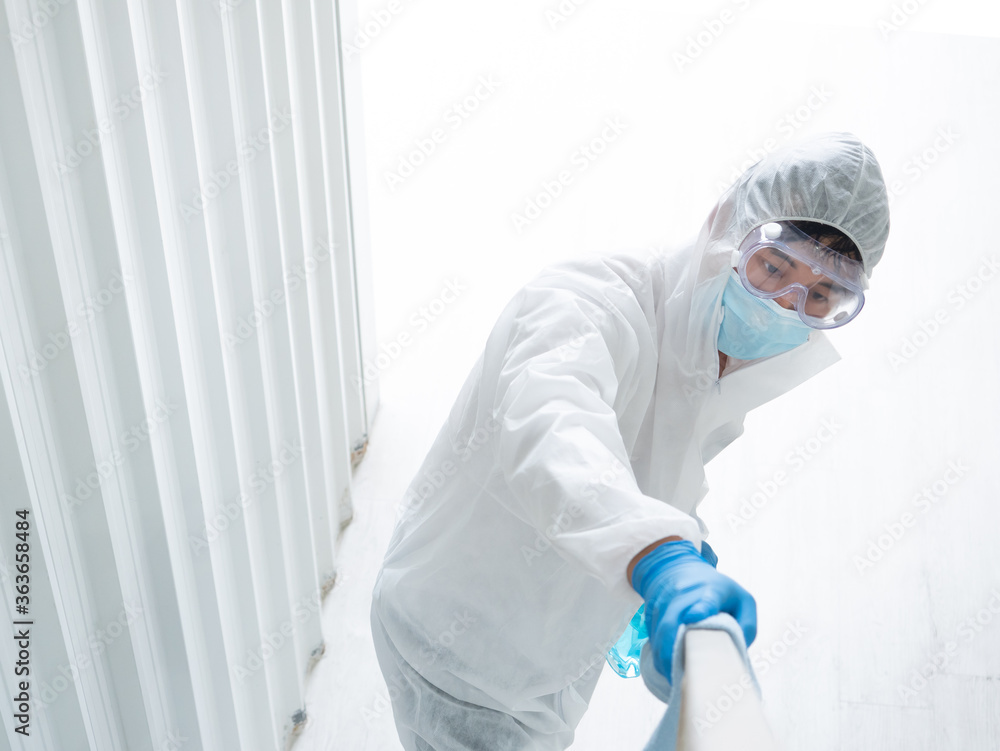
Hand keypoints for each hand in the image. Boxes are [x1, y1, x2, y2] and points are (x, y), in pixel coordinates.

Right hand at [630, 540, 755, 683]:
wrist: (678, 567)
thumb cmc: (716, 591)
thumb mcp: (742, 599)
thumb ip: (748, 625)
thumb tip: (738, 652)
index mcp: (712, 591)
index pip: (706, 599)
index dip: (700, 608)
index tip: (694, 617)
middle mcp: (683, 594)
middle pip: (671, 621)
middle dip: (672, 650)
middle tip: (681, 677)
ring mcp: (663, 601)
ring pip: (658, 632)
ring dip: (662, 657)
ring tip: (672, 680)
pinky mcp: (650, 611)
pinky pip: (651, 635)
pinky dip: (657, 654)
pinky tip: (665, 669)